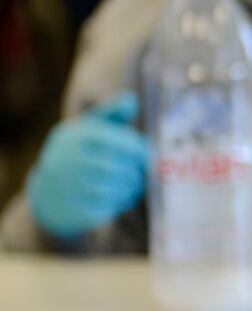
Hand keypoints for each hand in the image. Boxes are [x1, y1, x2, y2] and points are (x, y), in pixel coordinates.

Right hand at [26, 91, 148, 238]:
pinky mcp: (79, 211)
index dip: (138, 149)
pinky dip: (124, 201)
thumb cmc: (76, 154)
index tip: (144, 154)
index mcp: (77, 137)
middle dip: (137, 170)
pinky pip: (114, 206)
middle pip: (124, 167)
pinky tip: (121, 197)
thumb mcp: (87, 129)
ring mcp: (73, 187)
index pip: (121, 142)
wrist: (48, 194)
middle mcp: (72, 161)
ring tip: (131, 183)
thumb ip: (111, 113)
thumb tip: (131, 99)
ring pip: (122, 187)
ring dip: (134, 186)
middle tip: (140, 171)